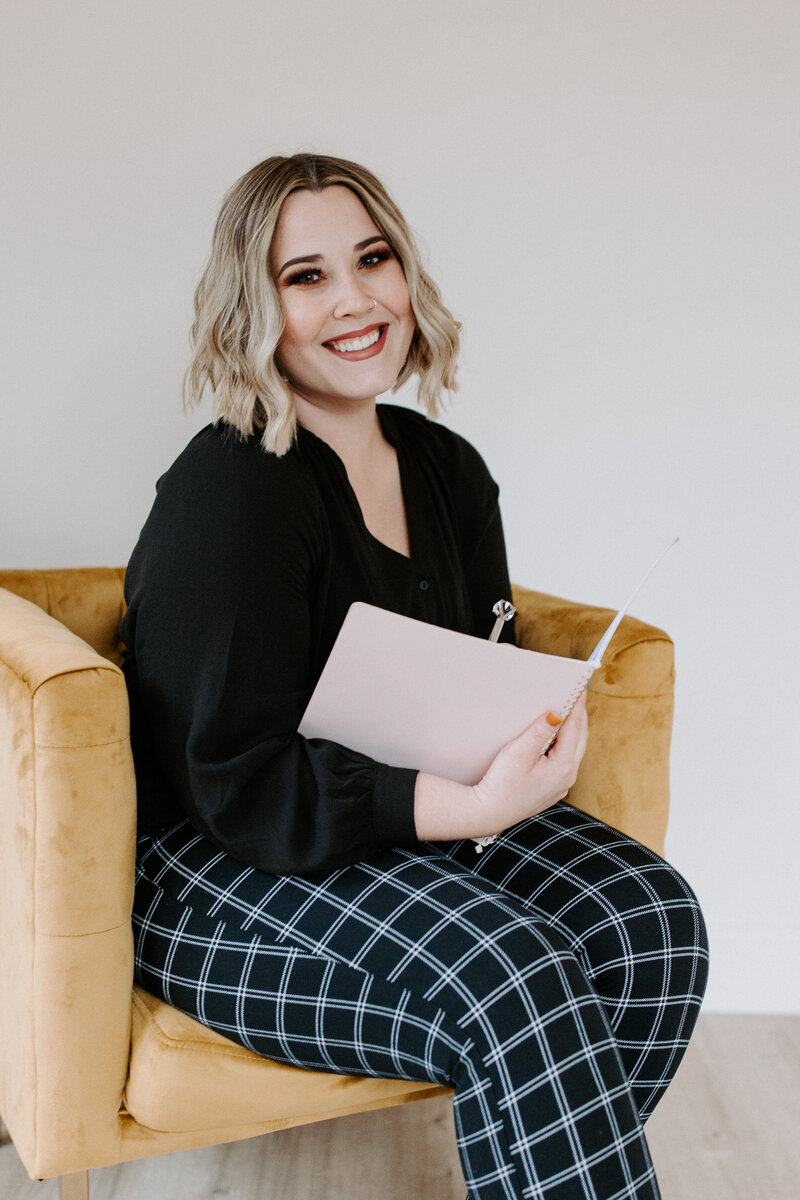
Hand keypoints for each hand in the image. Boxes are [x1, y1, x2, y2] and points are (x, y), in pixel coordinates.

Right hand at [413, 693, 588, 842]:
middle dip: (579, 716)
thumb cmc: (500, 785)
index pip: (575, 729)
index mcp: (562, 767)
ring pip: (575, 750)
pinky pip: (566, 760)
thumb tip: (558, 713)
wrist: (488, 813)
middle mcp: (567, 777)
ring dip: (573, 730)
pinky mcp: (553, 788)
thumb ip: (540, 732)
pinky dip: (566, 744)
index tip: (579, 688)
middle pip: (580, 739)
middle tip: (577, 695)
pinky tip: (557, 737)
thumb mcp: (518, 753)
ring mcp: (561, 784)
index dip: (577, 706)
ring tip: (569, 711)